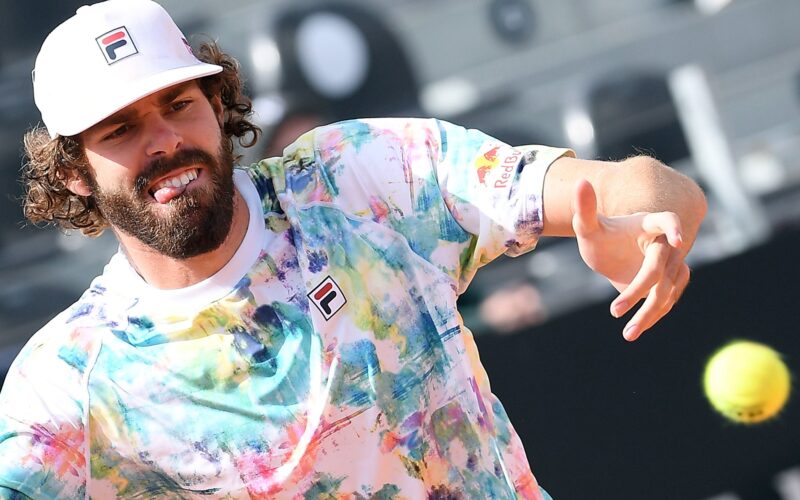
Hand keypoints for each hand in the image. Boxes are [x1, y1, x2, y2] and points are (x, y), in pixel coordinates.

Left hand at [571, 179, 689, 340]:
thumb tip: (580, 182)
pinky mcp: (670, 284)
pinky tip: (635, 330)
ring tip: (628, 333)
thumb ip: (585, 208)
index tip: (679, 238)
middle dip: (640, 290)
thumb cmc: (599, 237)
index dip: (675, 228)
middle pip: (661, 268)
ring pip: (669, 290)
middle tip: (615, 310)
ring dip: (650, 312)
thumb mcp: (586, 227)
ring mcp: (670, 266)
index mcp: (648, 225)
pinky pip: (668, 302)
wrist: (609, 254)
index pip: (667, 221)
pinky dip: (653, 316)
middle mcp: (664, 245)